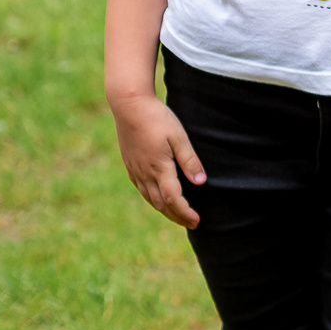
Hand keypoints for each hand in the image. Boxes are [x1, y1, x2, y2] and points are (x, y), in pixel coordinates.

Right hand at [111, 93, 204, 228]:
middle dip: (177, 216)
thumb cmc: (157, 118)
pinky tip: (159, 200)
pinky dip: (153, 199)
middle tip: (192, 224)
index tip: (197, 220)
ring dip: (165, 210)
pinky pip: (142, 189)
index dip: (185, 212)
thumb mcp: (179, 136)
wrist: (129, 105)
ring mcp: (135, 169)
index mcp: (159, 167)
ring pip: (150, 198)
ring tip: (178, 216)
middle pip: (161, 204)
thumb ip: (190, 160)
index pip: (174, 199)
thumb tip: (201, 182)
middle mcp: (145, 173)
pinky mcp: (130, 164)